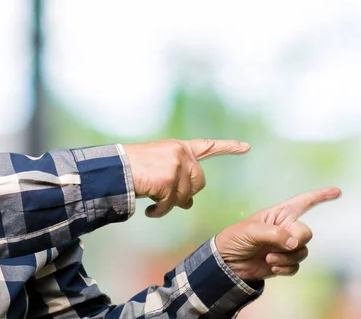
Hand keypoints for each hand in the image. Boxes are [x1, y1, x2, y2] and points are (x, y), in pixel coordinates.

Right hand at [123, 139, 249, 217]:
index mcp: (179, 147)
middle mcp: (181, 153)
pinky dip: (160, 212)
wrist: (114, 169)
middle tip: (164, 199)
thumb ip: (177, 180)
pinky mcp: (169, 179)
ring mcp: (176, 165)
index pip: (208, 147)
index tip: (246, 147)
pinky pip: (171, 205)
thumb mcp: (158, 170)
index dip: (228, 147)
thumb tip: (189, 203)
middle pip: (199, 183)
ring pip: (185, 197)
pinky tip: (149, 211)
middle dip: (184, 194)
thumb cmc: (132, 170)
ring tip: (151, 203)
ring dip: (168, 205)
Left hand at [215, 187, 341, 281]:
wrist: (227, 262)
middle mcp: (285, 228)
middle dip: (296, 241)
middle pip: (306, 233)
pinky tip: (271, 266)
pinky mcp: (283, 261)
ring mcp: (285, 245)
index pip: (303, 202)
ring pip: (302, 251)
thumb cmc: (236, 239)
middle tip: (280, 246)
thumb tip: (295, 244)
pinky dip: (285, 267)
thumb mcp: (251, 231)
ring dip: (287, 257)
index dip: (320, 196)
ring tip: (268, 258)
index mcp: (278, 215)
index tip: (336, 191)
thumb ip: (275, 234)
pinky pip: (296, 265)